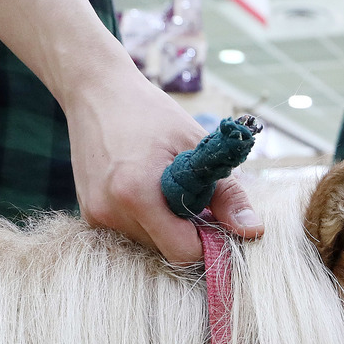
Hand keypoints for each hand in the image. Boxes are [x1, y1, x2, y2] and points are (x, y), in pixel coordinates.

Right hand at [64, 68, 261, 262]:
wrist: (96, 92)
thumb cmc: (150, 113)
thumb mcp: (196, 146)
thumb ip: (228, 194)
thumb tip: (254, 230)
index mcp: (136, 194)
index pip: (182, 251)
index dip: (207, 241)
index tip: (215, 218)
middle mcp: (110, 212)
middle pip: (166, 251)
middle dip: (187, 232)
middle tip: (194, 197)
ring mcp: (95, 216)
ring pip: (148, 244)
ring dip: (166, 227)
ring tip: (167, 188)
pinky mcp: (89, 215)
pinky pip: (130, 233)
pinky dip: (147, 220)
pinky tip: (149, 190)